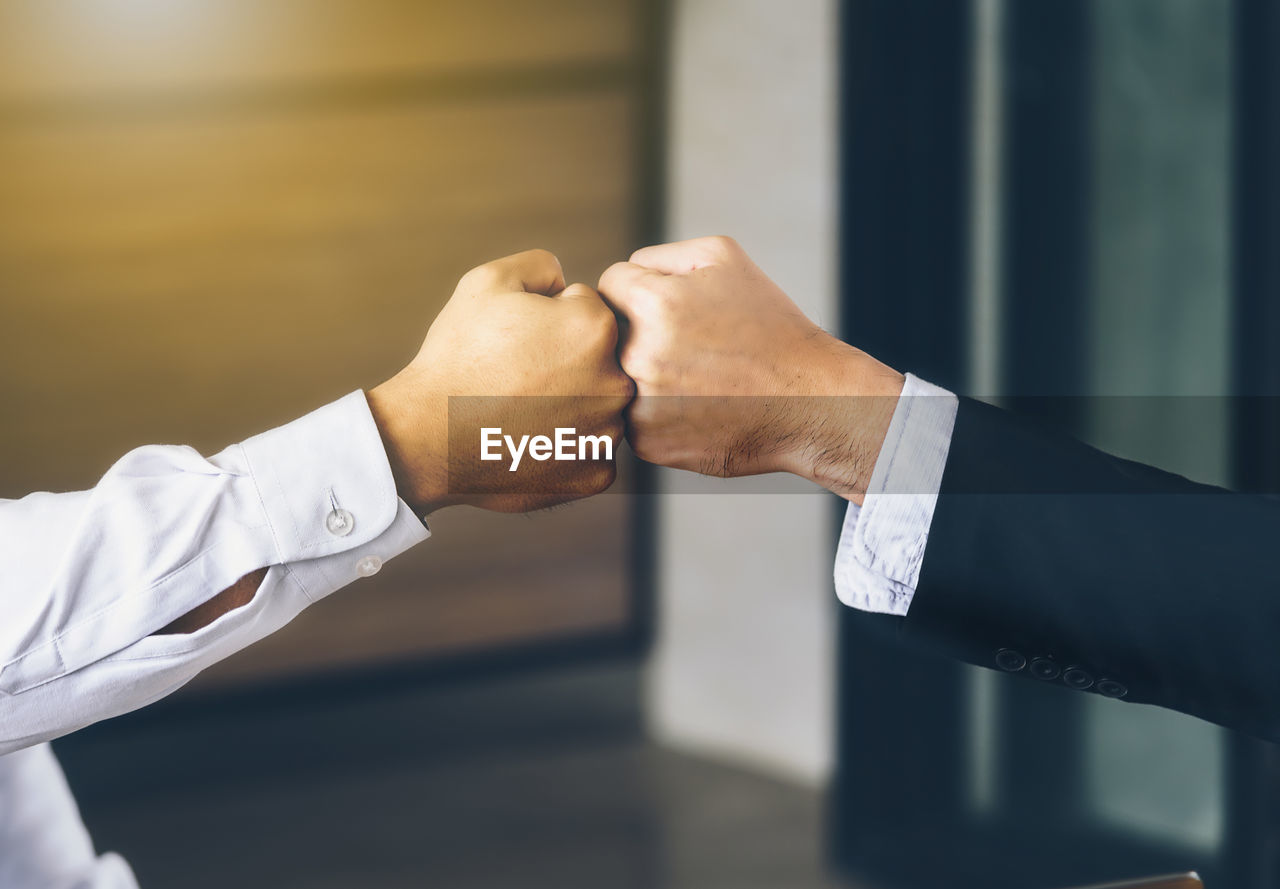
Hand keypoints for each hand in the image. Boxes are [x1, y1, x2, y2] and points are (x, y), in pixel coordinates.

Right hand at [368, 249, 633, 513]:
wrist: (428, 436)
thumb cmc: (457, 357)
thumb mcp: (488, 282)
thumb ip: (542, 266)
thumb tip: (567, 283)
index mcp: (596, 327)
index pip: (586, 310)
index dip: (547, 320)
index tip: (518, 342)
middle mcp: (616, 382)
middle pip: (599, 360)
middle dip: (566, 363)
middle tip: (518, 377)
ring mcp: (608, 434)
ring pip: (597, 407)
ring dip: (570, 406)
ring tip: (520, 411)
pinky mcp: (595, 475)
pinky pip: (590, 452)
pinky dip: (565, 449)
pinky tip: (529, 441)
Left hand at [597, 236, 903, 501]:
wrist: (810, 402)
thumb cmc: (770, 326)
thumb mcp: (723, 258)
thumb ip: (659, 254)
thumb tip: (623, 274)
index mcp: (651, 303)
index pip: (608, 285)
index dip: (640, 290)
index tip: (671, 306)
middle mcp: (638, 355)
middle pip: (606, 333)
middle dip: (635, 331)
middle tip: (683, 343)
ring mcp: (639, 404)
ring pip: (613, 376)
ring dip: (638, 373)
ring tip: (691, 376)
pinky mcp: (647, 442)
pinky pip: (629, 415)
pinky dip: (653, 410)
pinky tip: (694, 407)